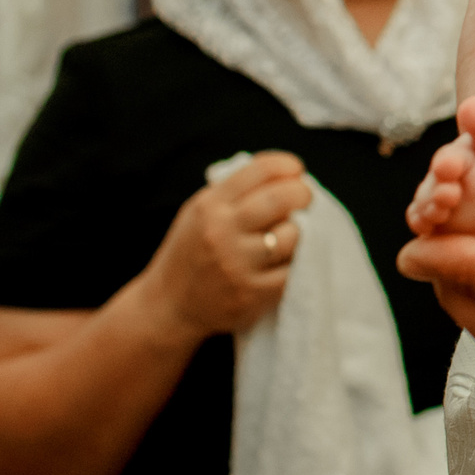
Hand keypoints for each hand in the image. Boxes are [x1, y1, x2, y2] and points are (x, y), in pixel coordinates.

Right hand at [142, 153, 310, 342]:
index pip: (259, 171)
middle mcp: (222, 232)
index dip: (286, 165)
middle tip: (305, 199)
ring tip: (288, 235)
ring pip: (292, 235)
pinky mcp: (253, 293)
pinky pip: (293, 269)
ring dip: (298, 233)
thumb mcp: (199, 214)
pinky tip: (286, 260)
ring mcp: (238, 264)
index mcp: (209, 207)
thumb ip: (235, 193)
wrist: (169, 309)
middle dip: (302, 193)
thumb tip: (286, 174)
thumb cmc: (191, 254)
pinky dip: (296, 262)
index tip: (296, 170)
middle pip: (281, 199)